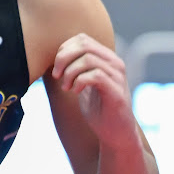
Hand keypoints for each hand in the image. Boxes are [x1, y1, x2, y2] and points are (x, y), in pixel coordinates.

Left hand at [51, 33, 135, 147]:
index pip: (82, 39)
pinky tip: (76, 91)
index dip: (64, 50)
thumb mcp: (82, 84)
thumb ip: (74, 68)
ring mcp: (118, 77)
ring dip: (70, 73)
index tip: (57, 69)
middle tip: (57, 76)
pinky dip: (80, 82)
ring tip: (66, 87)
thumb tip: (55, 56)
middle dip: (63, 58)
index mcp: (106, 59)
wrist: (115, 134)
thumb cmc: (98, 109)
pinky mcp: (117, 92)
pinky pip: (96, 75)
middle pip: (84, 45)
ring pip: (88, 59)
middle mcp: (115, 63)